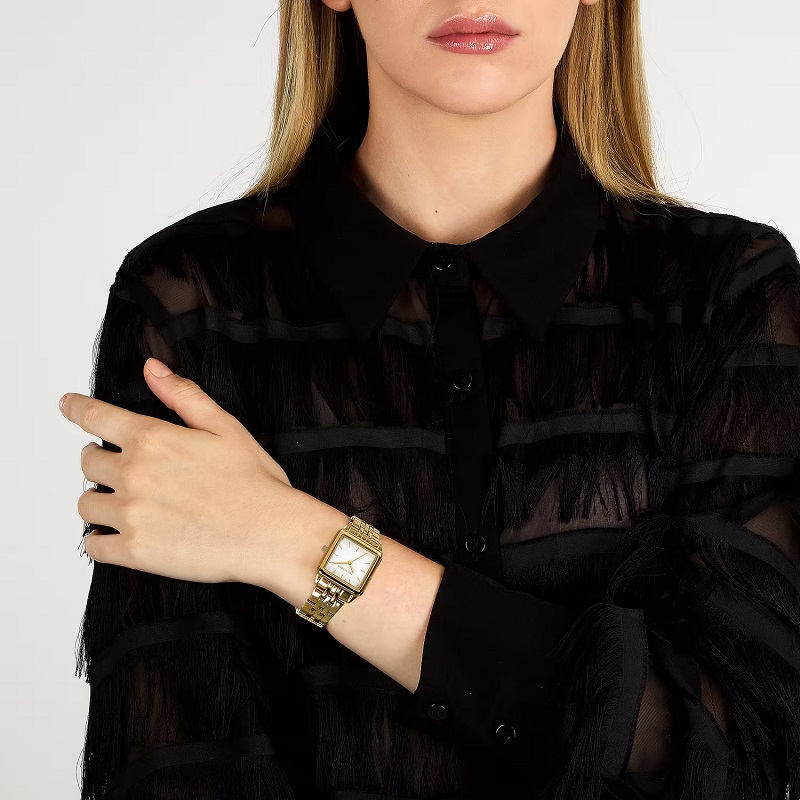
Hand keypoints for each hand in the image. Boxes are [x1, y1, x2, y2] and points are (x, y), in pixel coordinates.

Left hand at [60, 356, 299, 583]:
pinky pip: (94, 546)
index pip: (96, 417)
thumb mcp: (225, 426)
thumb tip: (152, 370)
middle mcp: (133, 474)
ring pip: (86, 505)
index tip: (68, 405)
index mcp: (153, 439)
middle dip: (99, 460)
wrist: (270, 534)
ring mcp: (131, 515)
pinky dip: (101, 540)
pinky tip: (118, 536)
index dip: (77, 408)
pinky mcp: (134, 552)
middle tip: (122, 468)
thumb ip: (183, 396)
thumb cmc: (255, 483)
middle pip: (87, 462)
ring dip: (99, 501)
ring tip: (123, 504)